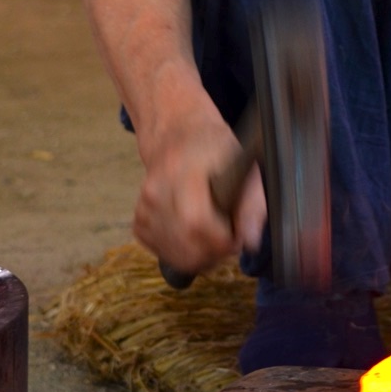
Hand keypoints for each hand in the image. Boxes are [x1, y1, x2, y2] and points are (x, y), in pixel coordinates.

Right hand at [133, 112, 267, 275]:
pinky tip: (193, 232)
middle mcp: (156, 191)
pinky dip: (182, 251)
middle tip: (229, 239)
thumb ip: (252, 204)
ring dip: (200, 256)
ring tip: (214, 234)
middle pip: (185, 246)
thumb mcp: (244, 166)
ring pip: (174, 256)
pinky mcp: (138, 221)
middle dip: (215, 254)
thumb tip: (250, 242)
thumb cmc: (215, 149)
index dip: (222, 241)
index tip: (237, 238)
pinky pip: (163, 252)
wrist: (176, 135)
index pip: (197, 223)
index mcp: (183, 172)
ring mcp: (143, 207)